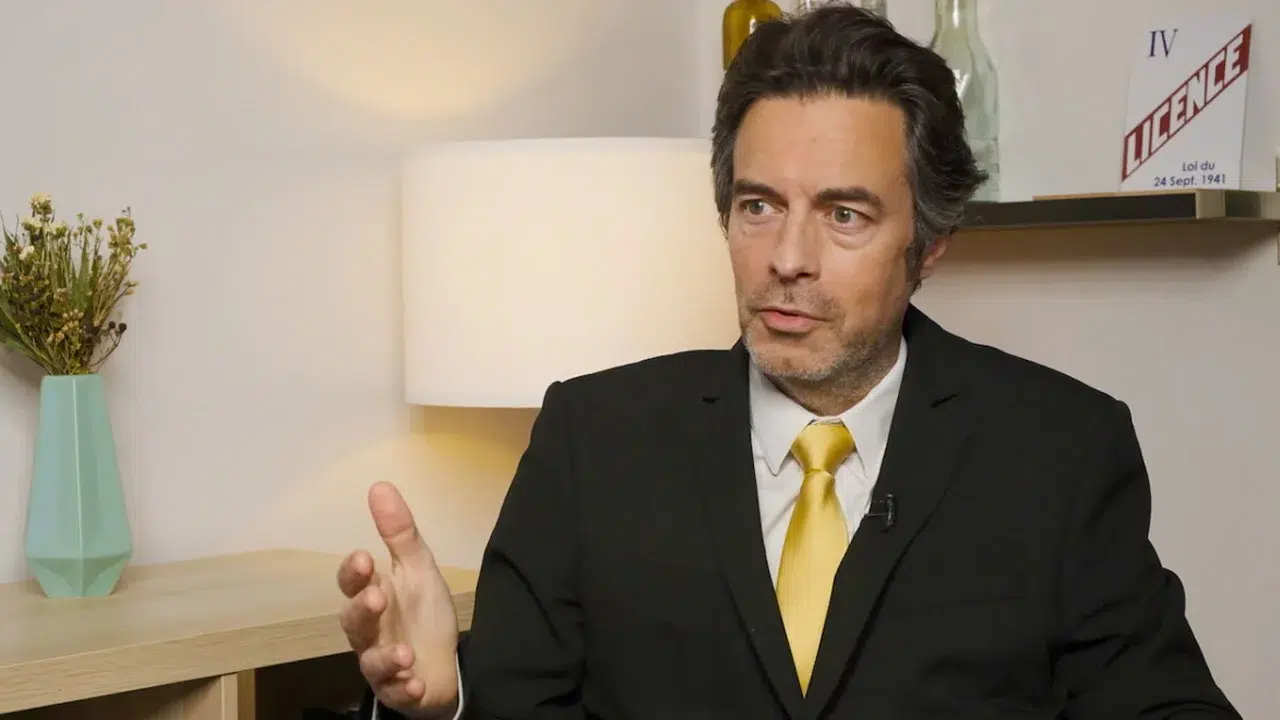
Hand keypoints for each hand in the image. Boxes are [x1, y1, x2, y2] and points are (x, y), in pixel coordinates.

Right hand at [338, 482, 459, 716]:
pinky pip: (394, 692)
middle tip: (376, 598)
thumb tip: (379, 485)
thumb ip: (399, 533)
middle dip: (362, 610)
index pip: (352, 582)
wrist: (444, 662)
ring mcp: (380, 662)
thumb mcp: (418, 568)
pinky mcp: (396, 690)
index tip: (364, 557)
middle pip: (353, 622)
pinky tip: (415, 682)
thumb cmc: (423, 613)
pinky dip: (403, 688)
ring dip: (384, 657)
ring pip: (370, 661)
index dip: (353, 572)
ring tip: (404, 654)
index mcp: (373, 595)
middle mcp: (369, 630)